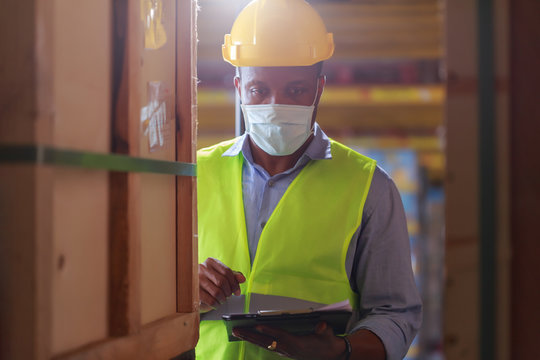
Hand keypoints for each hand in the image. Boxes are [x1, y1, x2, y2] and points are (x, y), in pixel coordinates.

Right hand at [198, 257, 245, 311]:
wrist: (193, 290)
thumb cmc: (209, 282)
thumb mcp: (222, 275)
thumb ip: (233, 276)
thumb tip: (242, 279)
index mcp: (211, 262)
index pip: (227, 271)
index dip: (235, 283)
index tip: (237, 291)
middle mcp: (202, 268)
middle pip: (222, 281)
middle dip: (229, 291)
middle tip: (229, 296)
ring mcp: (196, 279)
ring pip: (217, 292)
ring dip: (223, 299)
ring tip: (222, 299)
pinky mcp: (194, 291)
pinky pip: (210, 300)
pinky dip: (216, 304)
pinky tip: (216, 303)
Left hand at [232, 322, 346, 359]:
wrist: (331, 356)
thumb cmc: (328, 342)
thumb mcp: (328, 335)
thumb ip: (324, 330)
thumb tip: (322, 325)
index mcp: (297, 344)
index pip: (280, 335)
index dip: (270, 330)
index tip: (258, 324)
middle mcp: (288, 349)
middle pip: (266, 342)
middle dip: (250, 335)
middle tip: (235, 329)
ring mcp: (284, 351)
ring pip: (264, 344)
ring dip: (249, 338)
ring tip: (236, 331)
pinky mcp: (284, 351)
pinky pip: (267, 345)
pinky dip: (256, 340)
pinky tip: (248, 335)